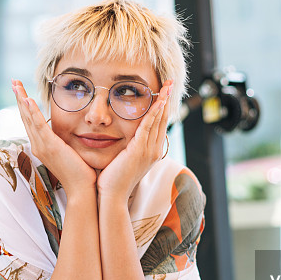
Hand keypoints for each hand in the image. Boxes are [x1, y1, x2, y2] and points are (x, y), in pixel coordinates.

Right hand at [12, 80, 96, 194]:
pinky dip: (32, 112)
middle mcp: (38, 145)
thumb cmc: (80, 173)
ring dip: (22, 100)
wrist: (82, 189)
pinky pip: (39, 126)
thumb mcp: (69, 152)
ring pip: (28, 118)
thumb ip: (65, 141)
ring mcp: (42, 146)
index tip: (21, 90)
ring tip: (16, 85)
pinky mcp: (50, 146)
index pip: (30, 121)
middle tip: (13, 81)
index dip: (25, 105)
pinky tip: (28, 99)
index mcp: (42, 146)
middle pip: (25, 117)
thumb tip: (69, 131)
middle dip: (19, 98)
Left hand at [96, 80, 172, 200]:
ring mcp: (149, 151)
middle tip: (169, 82)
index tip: (164, 92)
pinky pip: (148, 126)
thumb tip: (122, 139)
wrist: (111, 197)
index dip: (163, 107)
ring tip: (166, 85)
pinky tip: (158, 100)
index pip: (160, 124)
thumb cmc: (112, 180)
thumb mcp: (123, 160)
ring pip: (158, 120)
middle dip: (166, 99)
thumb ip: (127, 148)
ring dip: (163, 101)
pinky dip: (153, 112)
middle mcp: (154, 150)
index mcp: (151, 152)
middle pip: (163, 119)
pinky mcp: (139, 150)